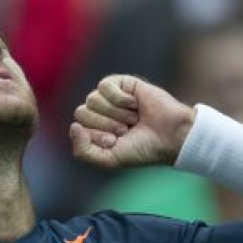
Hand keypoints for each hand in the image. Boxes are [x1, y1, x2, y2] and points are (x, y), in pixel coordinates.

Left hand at [70, 75, 194, 168]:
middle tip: (126, 129)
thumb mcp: (108, 159)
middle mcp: (98, 112)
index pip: (77, 128)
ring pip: (92, 99)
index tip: (117, 141)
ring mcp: (108, 97)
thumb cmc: (140, 149)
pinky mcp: (121, 83)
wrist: (168, 136)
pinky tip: (134, 104)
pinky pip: (104, 86)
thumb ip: (83, 151)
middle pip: (81, 112)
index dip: (97, 136)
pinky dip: (119, 98)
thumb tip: (74, 126)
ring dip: (115, 113)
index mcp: (92, 130)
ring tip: (132, 118)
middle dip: (106, 124)